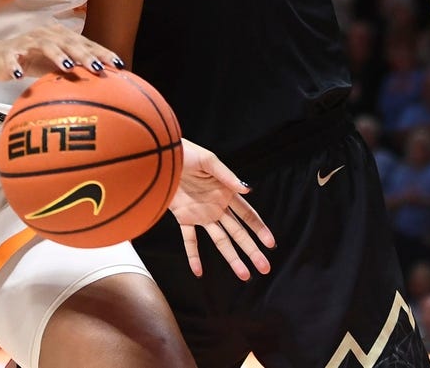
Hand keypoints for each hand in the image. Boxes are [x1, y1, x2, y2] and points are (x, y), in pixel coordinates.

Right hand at [0, 23, 124, 79]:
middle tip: (98, 67)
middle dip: (85, 54)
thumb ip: (78, 67)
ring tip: (67, 66)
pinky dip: (16, 67)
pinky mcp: (9, 53)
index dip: (102, 52)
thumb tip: (106, 81)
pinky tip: (19, 76)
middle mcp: (47, 35)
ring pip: (45, 45)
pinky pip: (12, 59)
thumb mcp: (58, 64)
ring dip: (57, 55)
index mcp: (62, 37)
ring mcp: (28, 42)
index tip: (119, 64)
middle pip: (69, 42)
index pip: (86, 43)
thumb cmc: (34, 60)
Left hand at [167, 139, 275, 279]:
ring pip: (220, 240)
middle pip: (238, 232)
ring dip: (232, 258)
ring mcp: (201, 214)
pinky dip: (193, 256)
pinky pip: (190, 240)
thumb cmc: (185, 154)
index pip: (247, 214)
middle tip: (265, 267)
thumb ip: (227, 176)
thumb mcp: (208, 160)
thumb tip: (248, 190)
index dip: (259, 228)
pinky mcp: (184, 218)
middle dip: (252, 249)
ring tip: (244, 275)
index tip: (270, 244)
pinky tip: (198, 272)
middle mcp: (217, 206)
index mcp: (226, 192)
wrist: (159, 158)